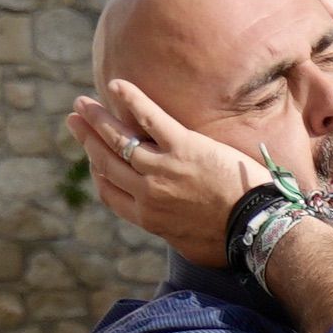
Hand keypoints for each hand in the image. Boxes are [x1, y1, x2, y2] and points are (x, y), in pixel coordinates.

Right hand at [66, 81, 268, 265]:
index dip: (98, 173)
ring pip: (119, 139)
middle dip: (87, 139)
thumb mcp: (191, 247)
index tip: (93, 159)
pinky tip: (117, 85)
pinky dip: (131, 100)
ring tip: (83, 104)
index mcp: (148, 217)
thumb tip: (170, 228)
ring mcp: (163, 168)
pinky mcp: (184, 147)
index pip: (110, 192)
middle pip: (106, 162)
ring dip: (97, 119)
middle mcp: (147, 192)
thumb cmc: (231, 242)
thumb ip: (172, 231)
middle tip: (75, 120)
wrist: (257, 230)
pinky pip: (149, 118)